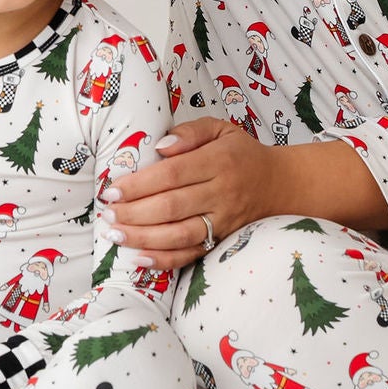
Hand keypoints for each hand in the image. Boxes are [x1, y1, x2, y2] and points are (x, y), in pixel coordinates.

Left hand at [102, 118, 284, 269]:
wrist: (279, 185)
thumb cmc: (240, 153)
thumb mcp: (220, 128)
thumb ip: (190, 131)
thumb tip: (160, 147)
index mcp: (218, 161)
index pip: (173, 175)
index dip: (140, 185)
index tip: (114, 190)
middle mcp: (221, 193)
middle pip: (172, 207)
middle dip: (134, 213)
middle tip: (107, 214)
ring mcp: (223, 221)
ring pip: (179, 235)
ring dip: (143, 238)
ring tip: (115, 235)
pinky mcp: (223, 242)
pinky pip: (192, 255)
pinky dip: (165, 260)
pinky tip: (140, 259)